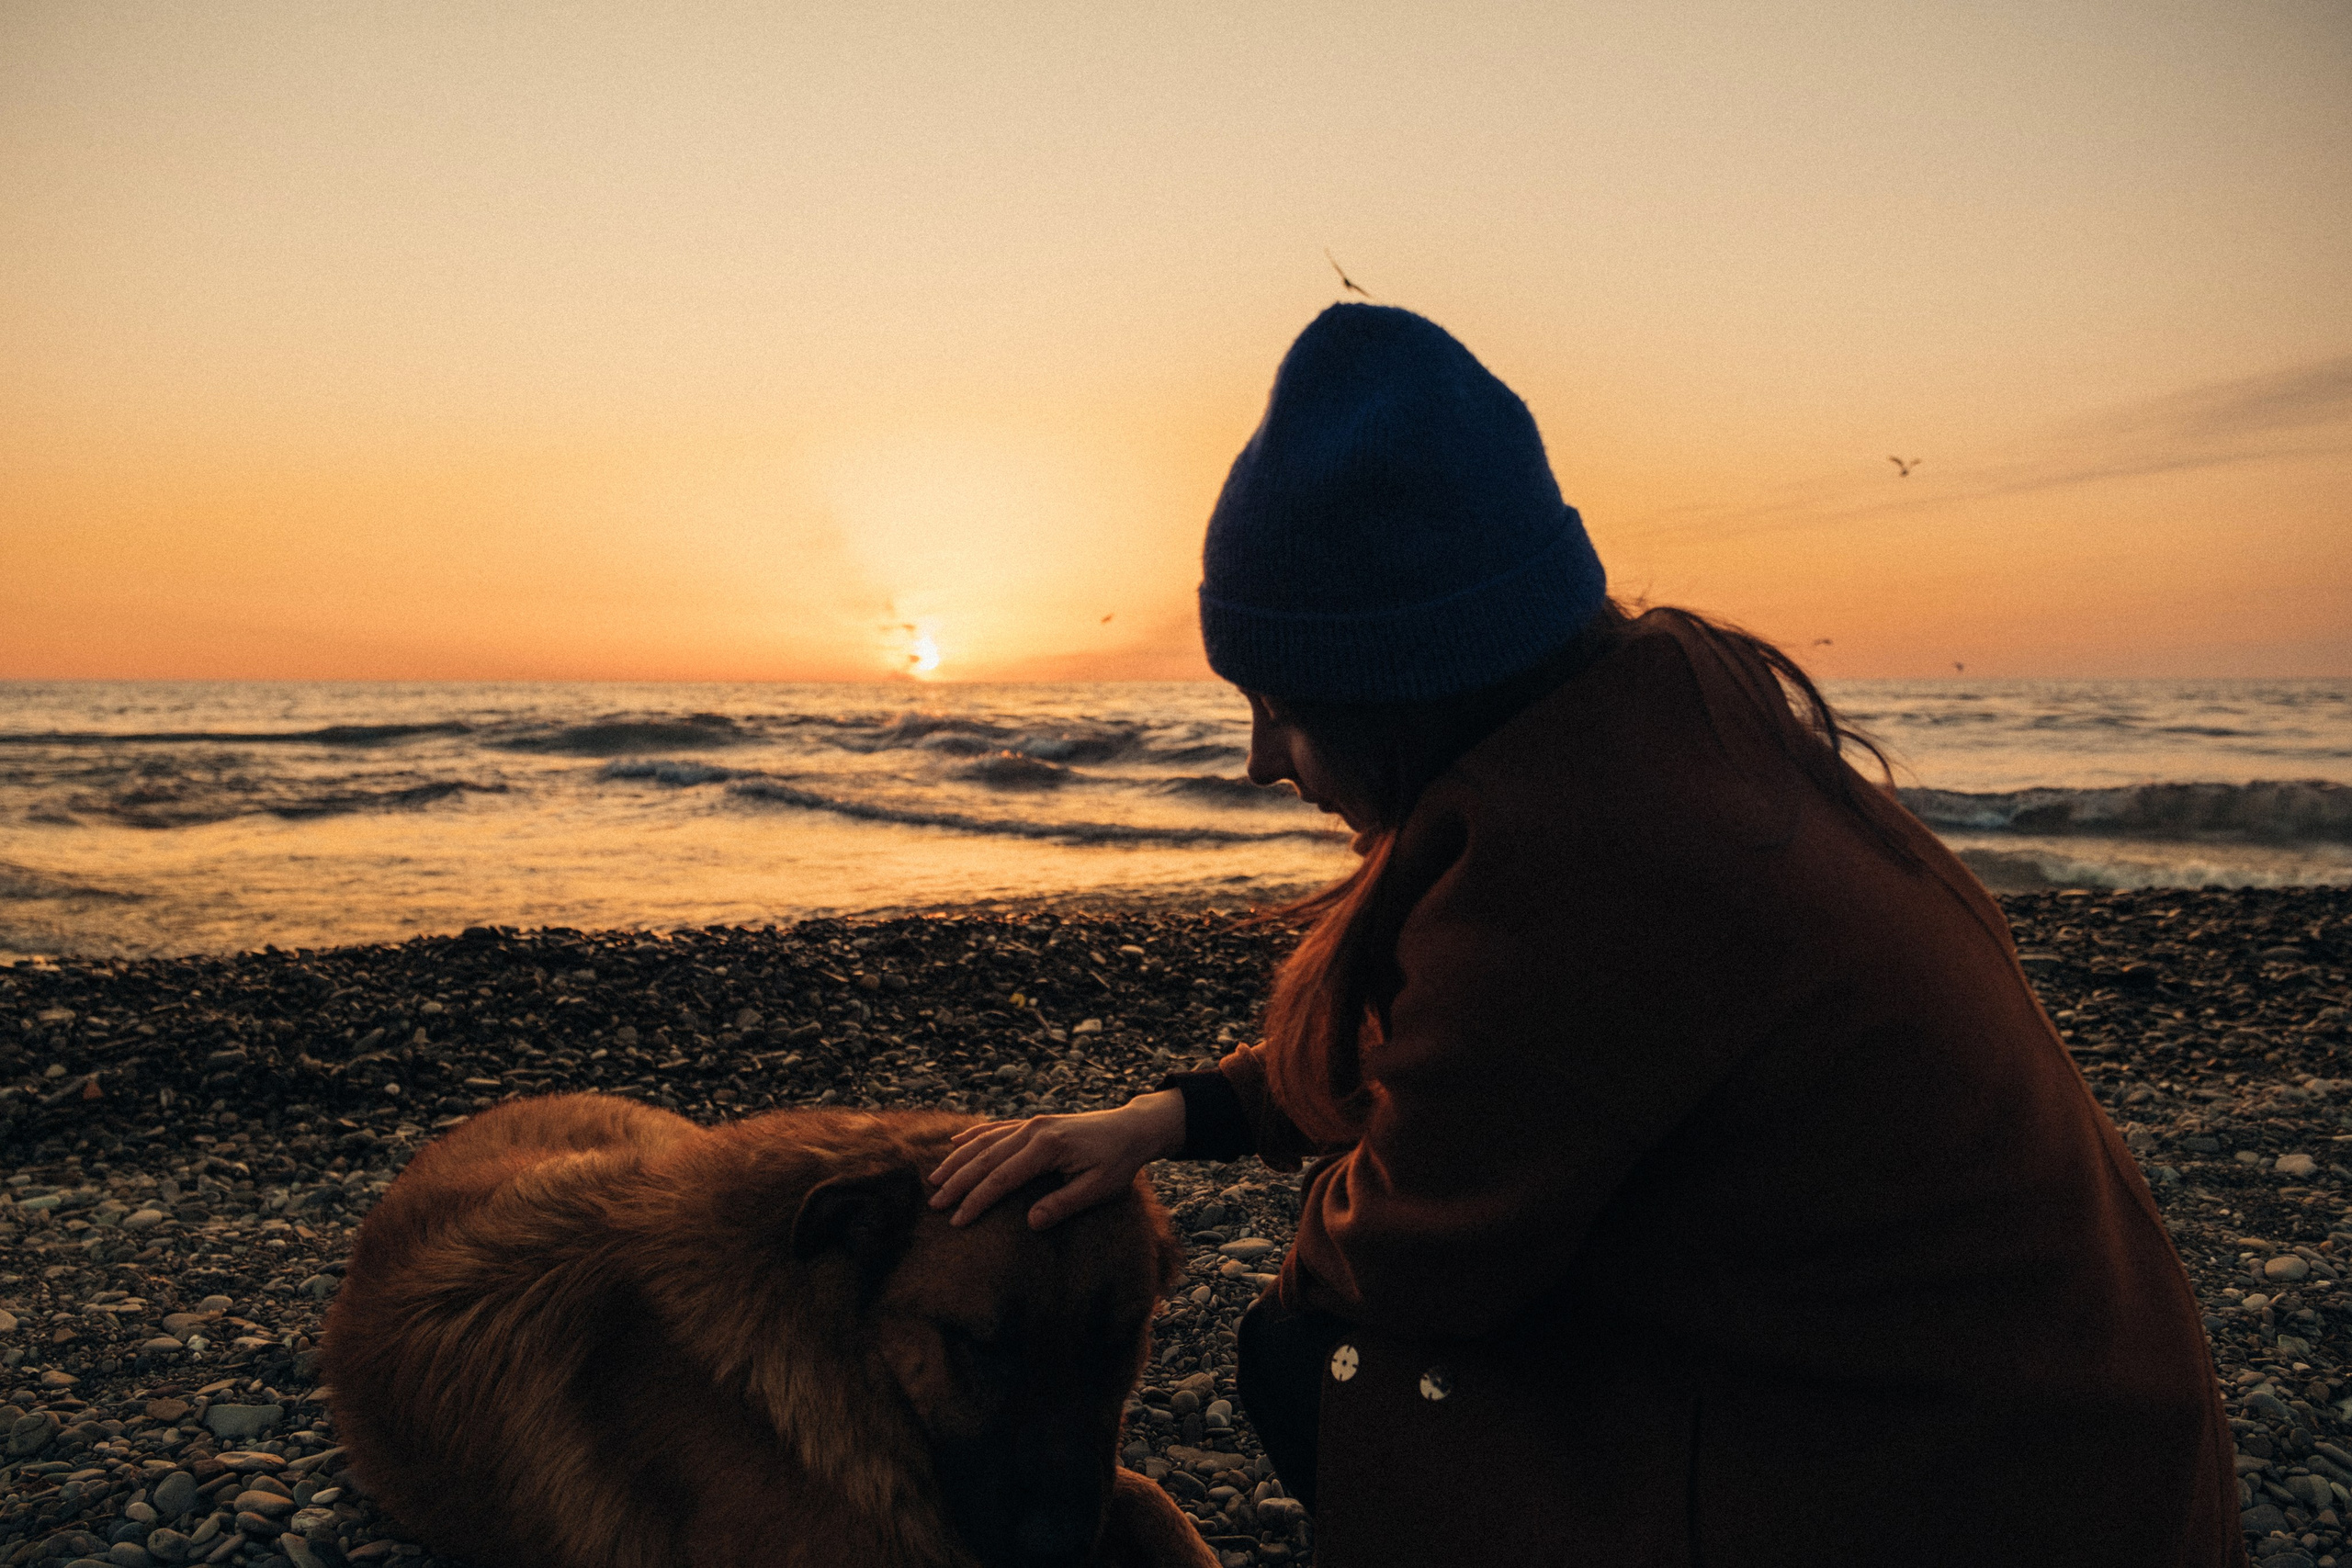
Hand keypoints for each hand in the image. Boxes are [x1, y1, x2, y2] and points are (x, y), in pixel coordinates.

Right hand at [928, 1090, 1186, 1229]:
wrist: (1132, 1128)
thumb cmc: (1118, 1162)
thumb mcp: (1098, 1188)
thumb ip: (1063, 1204)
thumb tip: (1030, 1223)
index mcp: (1048, 1147)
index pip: (1002, 1178)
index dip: (977, 1200)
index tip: (957, 1220)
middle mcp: (1034, 1130)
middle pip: (986, 1158)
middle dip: (957, 1181)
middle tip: (934, 1203)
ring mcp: (1032, 1123)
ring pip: (985, 1140)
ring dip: (958, 1159)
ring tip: (934, 1178)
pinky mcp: (1035, 1122)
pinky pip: (997, 1128)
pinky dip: (974, 1135)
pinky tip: (955, 1143)